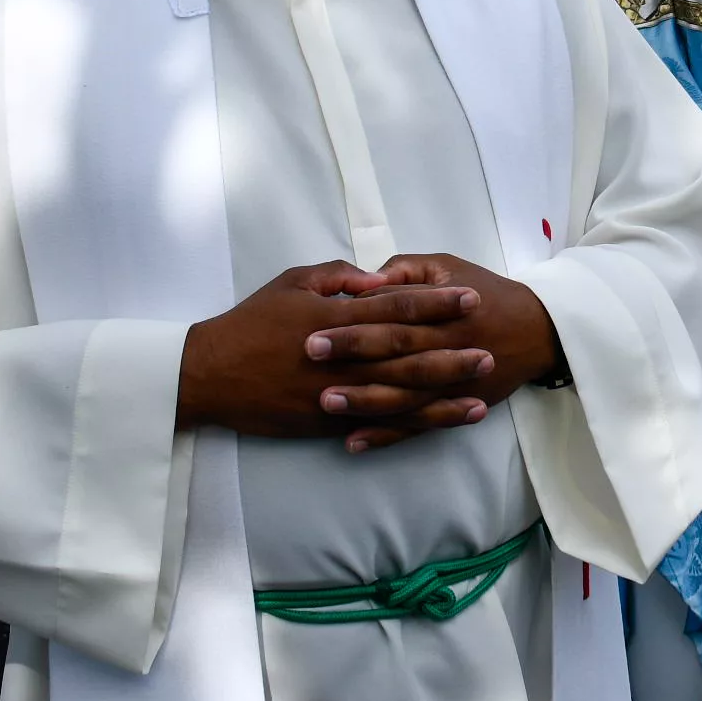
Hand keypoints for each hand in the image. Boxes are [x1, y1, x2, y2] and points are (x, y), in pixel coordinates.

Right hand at [178, 262, 490, 442]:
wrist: (210, 374)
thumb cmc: (252, 322)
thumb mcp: (292, 282)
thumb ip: (337, 277)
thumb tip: (376, 278)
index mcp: (336, 316)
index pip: (396, 306)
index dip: (436, 303)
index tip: (470, 297)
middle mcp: (343, 355)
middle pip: (408, 351)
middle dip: (452, 348)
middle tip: (491, 344)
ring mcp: (338, 392)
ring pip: (401, 393)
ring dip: (444, 391)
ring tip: (481, 389)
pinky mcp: (330, 420)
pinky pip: (379, 423)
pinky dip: (413, 423)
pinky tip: (442, 421)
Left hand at [310, 253, 565, 451]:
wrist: (537, 330)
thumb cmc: (486, 292)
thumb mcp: (450, 267)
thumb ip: (408, 269)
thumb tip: (369, 278)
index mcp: (443, 310)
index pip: (393, 315)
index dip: (355, 321)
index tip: (315, 325)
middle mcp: (447, 348)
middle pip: (395, 354)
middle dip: (352, 357)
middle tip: (311, 356)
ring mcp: (451, 384)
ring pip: (403, 397)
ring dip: (364, 401)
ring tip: (326, 401)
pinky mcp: (455, 406)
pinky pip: (417, 425)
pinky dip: (386, 436)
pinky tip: (354, 442)